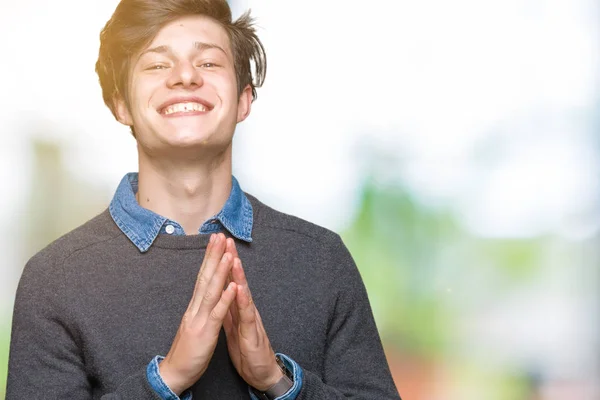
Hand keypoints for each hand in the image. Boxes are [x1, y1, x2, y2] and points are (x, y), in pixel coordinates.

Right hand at [159, 233, 237, 394]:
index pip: (202, 276)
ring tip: (228, 254)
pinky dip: (224, 299)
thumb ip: (200, 308)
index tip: (215, 241)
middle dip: (213, 255)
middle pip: (205, 277)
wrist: (173, 373)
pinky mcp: (205, 332)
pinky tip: (232, 286)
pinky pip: (216, 314)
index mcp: (194, 306)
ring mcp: (199, 319)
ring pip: (211, 291)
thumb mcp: (194, 324)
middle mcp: (195, 308)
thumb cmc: (187, 350)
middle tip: (219, 235)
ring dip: (220, 272)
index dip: (209, 258)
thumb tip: (205, 293)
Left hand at [223, 238, 283, 390]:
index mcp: (236, 308)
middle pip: (237, 280)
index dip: (222, 264)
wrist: (261, 373)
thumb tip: (222, 294)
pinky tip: (240, 288)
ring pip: (244, 293)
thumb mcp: (234, 326)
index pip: (228, 281)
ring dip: (239, 275)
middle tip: (226, 240)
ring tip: (233, 258)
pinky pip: (247, 315)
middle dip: (231, 260)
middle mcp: (245, 309)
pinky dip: (243, 301)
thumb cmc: (248, 349)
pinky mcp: (252, 333)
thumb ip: (228, 309)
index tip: (216, 245)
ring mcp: (250, 320)